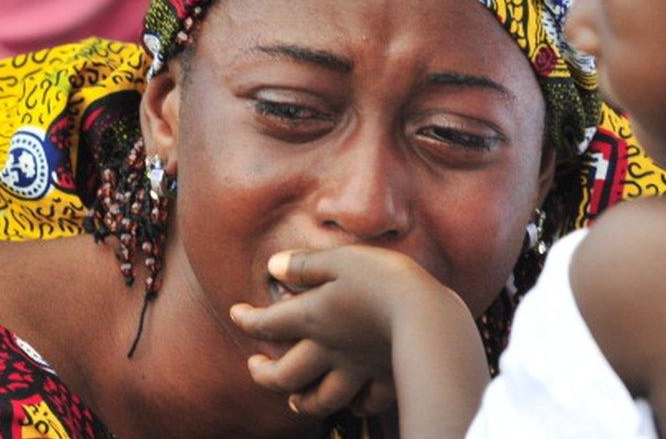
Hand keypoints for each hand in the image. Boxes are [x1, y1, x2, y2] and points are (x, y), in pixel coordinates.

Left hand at [230, 245, 457, 417]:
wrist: (428, 316)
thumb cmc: (383, 279)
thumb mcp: (341, 259)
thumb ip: (306, 263)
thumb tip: (275, 265)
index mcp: (312, 319)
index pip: (267, 325)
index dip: (246, 320)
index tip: (237, 313)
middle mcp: (328, 351)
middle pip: (285, 375)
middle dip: (264, 374)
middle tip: (255, 366)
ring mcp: (356, 370)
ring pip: (320, 399)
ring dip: (302, 401)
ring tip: (294, 399)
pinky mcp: (384, 379)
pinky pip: (365, 403)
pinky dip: (355, 406)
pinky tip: (354, 403)